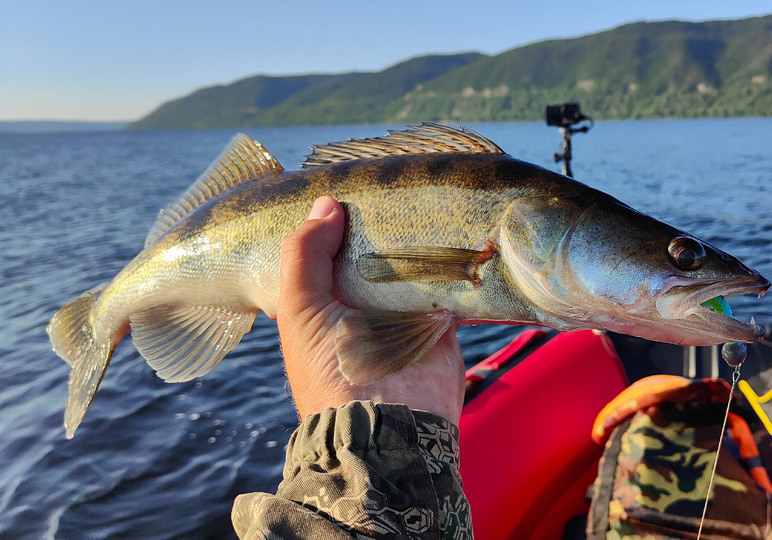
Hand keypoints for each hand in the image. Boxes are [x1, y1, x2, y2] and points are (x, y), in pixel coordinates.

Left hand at [276, 196, 466, 422]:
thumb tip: (328, 204)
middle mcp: (366, 304)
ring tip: (432, 198)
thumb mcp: (301, 308)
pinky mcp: (442, 323)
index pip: (333, 250)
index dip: (339, 221)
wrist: (385, 425)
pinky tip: (462, 233)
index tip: (353, 185)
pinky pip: (452, 285)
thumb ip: (305, 254)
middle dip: (388, 225)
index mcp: (327, 300)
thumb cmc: (329, 369)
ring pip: (416, 265)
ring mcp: (405, 313)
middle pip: (379, 253)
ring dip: (425, 241)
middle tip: (400, 182)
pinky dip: (457, 265)